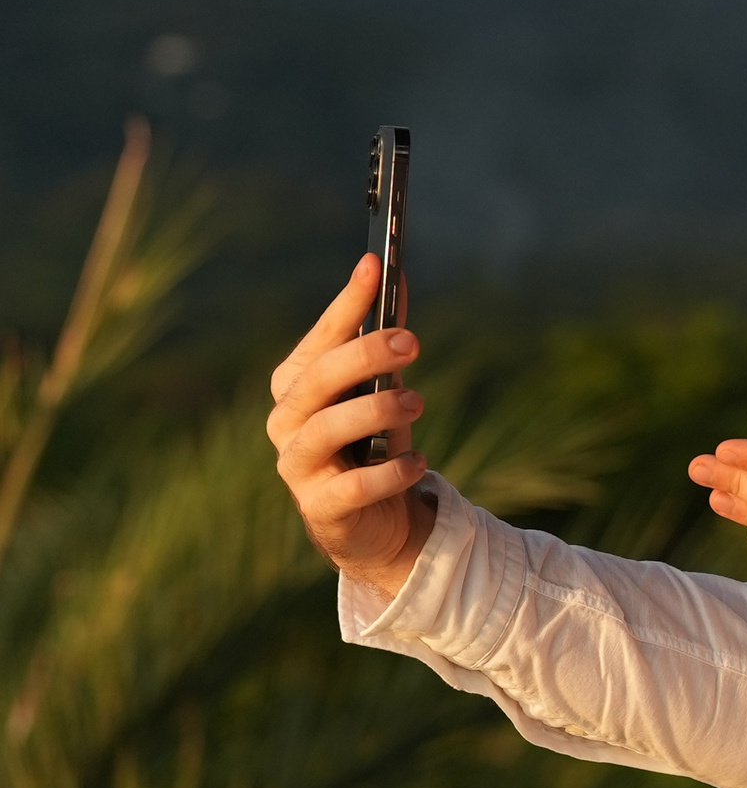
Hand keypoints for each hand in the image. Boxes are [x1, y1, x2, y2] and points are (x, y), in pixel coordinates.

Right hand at [268, 253, 435, 597]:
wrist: (375, 520)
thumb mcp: (383, 389)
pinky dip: (386, 472)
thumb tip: (396, 277)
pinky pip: (350, 487)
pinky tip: (417, 460)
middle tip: (410, 342)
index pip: (319, 339)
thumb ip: (386, 340)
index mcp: (297, 385)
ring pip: (324, 430)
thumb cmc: (372, 443)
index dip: (345, 304)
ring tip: (417, 400)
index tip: (375, 266)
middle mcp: (287, 421)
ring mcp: (298, 466)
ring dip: (374, 410)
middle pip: (316, 380)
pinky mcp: (321, 508)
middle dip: (362, 355)